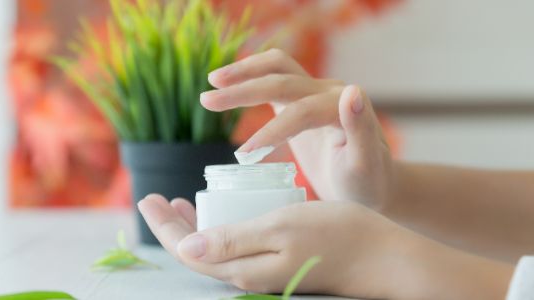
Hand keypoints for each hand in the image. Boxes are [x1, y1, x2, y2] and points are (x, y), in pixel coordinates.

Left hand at [139, 194, 512, 299]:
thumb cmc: (336, 235)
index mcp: (243, 268)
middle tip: (159, 198)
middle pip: (197, 252)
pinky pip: (237, 247)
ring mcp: (265, 270)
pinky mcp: (280, 263)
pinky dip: (221, 229)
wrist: (383, 256)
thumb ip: (233, 241)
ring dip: (195, 227)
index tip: (146, 197)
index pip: (187, 250)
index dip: (163, 226)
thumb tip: (185, 250)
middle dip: (174, 226)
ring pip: (216, 250)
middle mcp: (249, 275)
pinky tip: (224, 213)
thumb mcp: (280, 228)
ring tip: (182, 203)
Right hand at [201, 49, 395, 209]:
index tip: (243, 155)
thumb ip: (361, 129)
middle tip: (206, 100)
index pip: (300, 112)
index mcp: (343, 108)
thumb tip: (353, 90)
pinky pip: (274, 79)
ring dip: (244, 73)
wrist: (370, 183)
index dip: (270, 131)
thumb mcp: (366, 165)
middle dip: (243, 90)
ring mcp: (314, 92)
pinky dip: (251, 78)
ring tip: (212, 82)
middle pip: (281, 80)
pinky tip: (228, 86)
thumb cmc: (367, 183)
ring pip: (276, 69)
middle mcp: (329, 91)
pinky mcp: (301, 100)